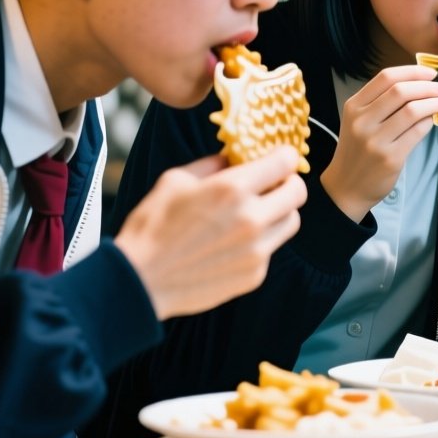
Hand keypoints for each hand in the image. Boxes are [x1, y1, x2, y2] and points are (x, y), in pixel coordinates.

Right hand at [116, 149, 306, 319]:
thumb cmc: (152, 226)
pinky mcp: (255, 275)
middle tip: (272, 186)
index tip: (279, 159)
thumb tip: (235, 158)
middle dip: (288, 184)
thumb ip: (213, 165)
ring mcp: (256, 251)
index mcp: (232, 189)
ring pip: (291, 222)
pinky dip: (261, 242)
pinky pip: (271, 249)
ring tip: (255, 214)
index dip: (284, 157)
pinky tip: (234, 244)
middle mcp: (252, 219)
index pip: (285, 162)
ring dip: (279, 213)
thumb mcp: (176, 179)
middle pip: (298, 193)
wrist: (139, 281)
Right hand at [323, 65, 437, 220]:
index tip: (430, 73)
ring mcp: (375, 140)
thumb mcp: (358, 120)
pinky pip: (417, 132)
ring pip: (412, 111)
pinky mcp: (390, 158)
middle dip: (426, 86)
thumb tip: (419, 82)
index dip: (413, 71)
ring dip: (432, 103)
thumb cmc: (358, 149)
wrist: (346, 187)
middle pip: (400, 91)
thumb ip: (381, 101)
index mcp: (354, 106)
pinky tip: (432, 121)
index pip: (386, 77)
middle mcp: (362, 121)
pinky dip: (429, 122)